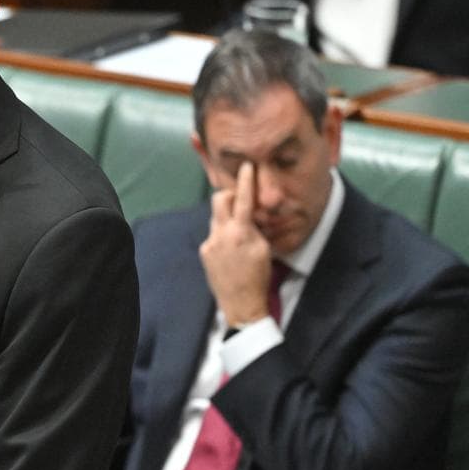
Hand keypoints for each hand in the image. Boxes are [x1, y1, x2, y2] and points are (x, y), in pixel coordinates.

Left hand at [200, 161, 270, 328]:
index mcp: (240, 233)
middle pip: (219, 200)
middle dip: (230, 195)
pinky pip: (214, 234)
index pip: (242, 199)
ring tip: (240, 231)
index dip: (245, 181)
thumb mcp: (264, 249)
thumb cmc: (258, 277)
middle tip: (241, 200)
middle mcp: (221, 234)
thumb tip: (249, 214)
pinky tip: (232, 249)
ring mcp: (210, 243)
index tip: (246, 166)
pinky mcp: (204, 251)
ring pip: (216, 218)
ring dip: (227, 217)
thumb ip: (255, 228)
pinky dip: (223, 234)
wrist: (240, 303)